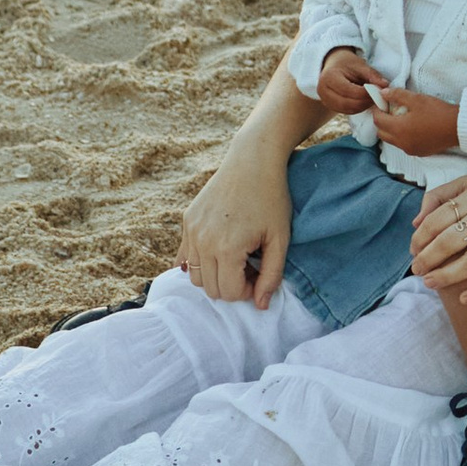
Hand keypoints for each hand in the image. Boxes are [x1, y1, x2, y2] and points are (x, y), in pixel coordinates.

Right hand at [179, 145, 292, 310]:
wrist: (253, 160)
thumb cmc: (272, 198)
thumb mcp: (280, 239)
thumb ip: (272, 276)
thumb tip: (261, 306)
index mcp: (226, 249)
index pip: (229, 293)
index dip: (249, 290)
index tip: (261, 273)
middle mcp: (202, 241)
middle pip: (210, 288)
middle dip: (232, 285)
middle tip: (252, 265)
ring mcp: (191, 230)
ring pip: (194, 276)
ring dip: (215, 275)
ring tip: (237, 258)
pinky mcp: (187, 220)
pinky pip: (186, 256)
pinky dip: (199, 261)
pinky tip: (218, 251)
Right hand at [316, 46, 392, 119]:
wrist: (334, 65)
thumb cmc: (347, 64)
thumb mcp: (360, 65)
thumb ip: (372, 75)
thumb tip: (385, 86)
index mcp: (329, 78)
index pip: (349, 90)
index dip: (366, 93)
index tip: (379, 91)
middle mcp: (323, 91)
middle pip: (348, 103)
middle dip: (365, 102)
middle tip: (378, 97)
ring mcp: (325, 101)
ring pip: (348, 110)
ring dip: (363, 106)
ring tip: (373, 98)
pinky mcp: (330, 107)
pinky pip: (347, 111)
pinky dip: (358, 108)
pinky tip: (366, 101)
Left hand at [369, 85, 464, 159]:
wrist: (457, 127)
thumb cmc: (437, 112)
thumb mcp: (417, 99)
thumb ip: (397, 95)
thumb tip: (383, 93)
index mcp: (399, 129)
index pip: (378, 120)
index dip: (377, 109)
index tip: (381, 102)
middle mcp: (401, 143)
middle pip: (382, 133)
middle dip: (382, 121)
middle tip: (390, 109)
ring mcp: (410, 149)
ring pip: (392, 140)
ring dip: (392, 129)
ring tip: (402, 117)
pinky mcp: (419, 153)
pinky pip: (403, 145)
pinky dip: (402, 136)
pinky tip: (413, 127)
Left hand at [413, 172, 466, 303]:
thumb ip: (442, 196)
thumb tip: (416, 223)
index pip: (437, 220)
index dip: (420, 238)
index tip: (414, 249)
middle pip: (449, 241)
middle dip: (427, 258)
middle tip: (417, 270)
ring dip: (446, 276)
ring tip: (430, 283)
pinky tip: (465, 299)